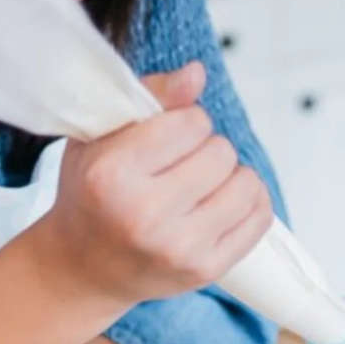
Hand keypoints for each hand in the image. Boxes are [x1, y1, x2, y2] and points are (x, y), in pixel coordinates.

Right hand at [36, 61, 273, 308]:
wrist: (85, 268)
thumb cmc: (93, 197)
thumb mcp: (101, 136)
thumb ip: (151, 97)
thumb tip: (197, 73)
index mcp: (111, 174)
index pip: (191, 123)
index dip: (186, 123)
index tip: (168, 140)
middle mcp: (145, 214)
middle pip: (222, 152)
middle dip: (208, 150)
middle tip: (183, 167)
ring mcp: (179, 247)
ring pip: (247, 184)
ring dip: (232, 177)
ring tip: (203, 186)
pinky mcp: (206, 269)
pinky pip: (260, 218)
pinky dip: (250, 203)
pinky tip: (224, 204)